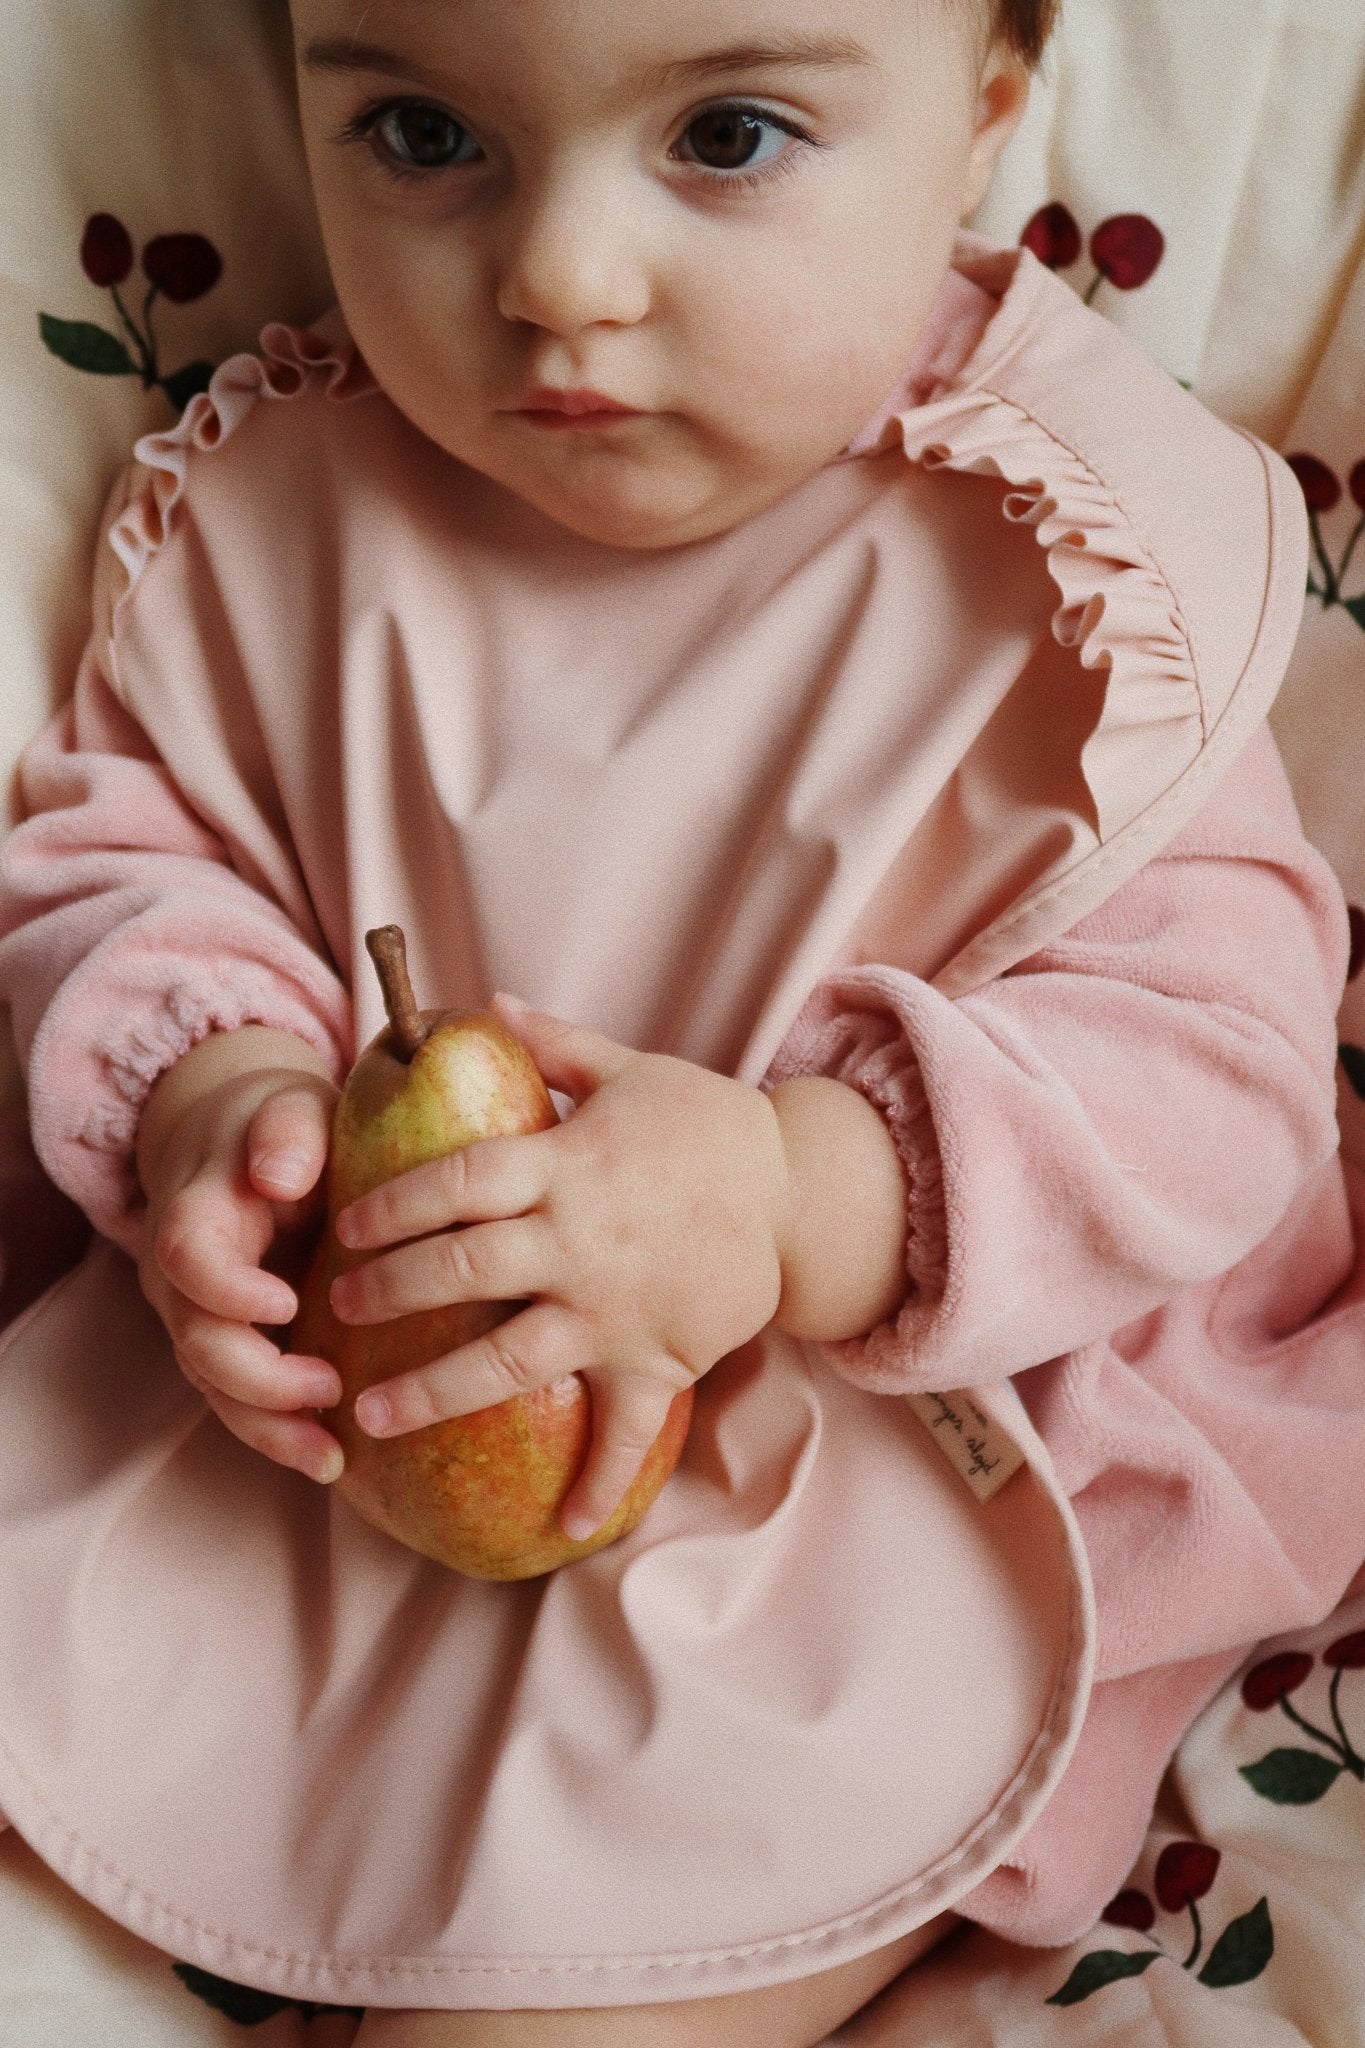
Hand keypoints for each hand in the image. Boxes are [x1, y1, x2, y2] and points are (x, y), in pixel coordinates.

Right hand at [136, 1031, 345, 1483]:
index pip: (187, 1258)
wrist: (240, 1143)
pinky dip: (279, 1431)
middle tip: (332, 1389)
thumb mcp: (288, 1107)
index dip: (228, 1291)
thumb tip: (281, 1172)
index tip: (290, 1304)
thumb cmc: (278, 1125)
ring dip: (271, 1429)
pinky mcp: (227, 1344)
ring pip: (216, 1387)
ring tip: (332, 1457)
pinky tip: (329, 1455)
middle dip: (260, 1380)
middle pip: (199, 1342)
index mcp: (195, 1211)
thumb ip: (286, 1131)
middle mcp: (181, 1277)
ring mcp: (198, 1317)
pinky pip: (240, 1399)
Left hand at [328, 997, 792, 1539]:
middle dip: (389, 1290)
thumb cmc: (708, 1125)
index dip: (393, 1205)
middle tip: (336, 1308)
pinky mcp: (659, 1357)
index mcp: (566, 1163)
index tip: (345, 1227)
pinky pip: (625, 1428)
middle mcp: (578, 1240)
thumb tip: (486, 1003)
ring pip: (509, 1359)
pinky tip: (564, 1524)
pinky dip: (599, 1480)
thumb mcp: (632, 1070)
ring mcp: (615, 1307)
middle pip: (463, 1267)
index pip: (458, 1180)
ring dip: (434, 1391)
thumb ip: (554, 1045)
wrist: (800, 1188)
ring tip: (370, 1414)